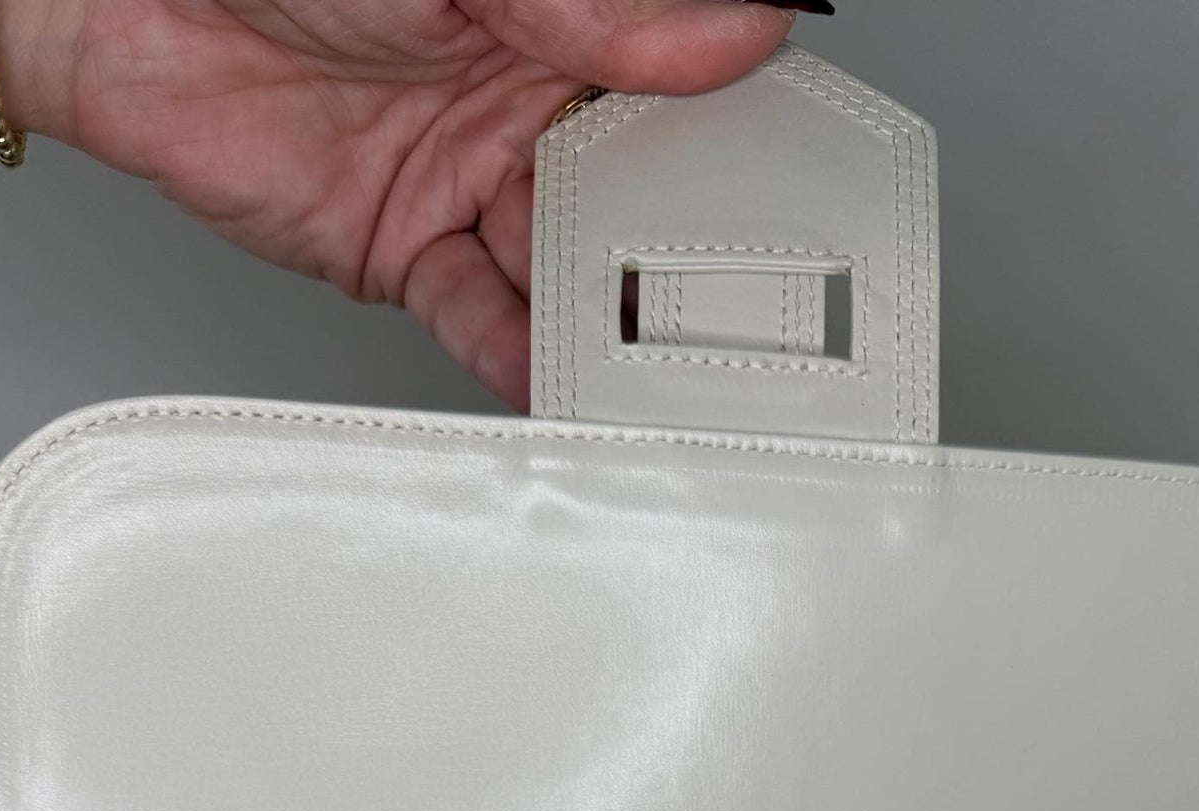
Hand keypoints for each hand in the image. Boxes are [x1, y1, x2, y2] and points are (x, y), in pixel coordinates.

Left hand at [0, 0, 802, 405]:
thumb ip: (594, 8)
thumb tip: (730, 26)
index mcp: (559, 11)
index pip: (679, 80)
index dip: (736, 134)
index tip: (794, 190)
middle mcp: (525, 97)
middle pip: (636, 193)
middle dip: (683, 251)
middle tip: (734, 305)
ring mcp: (469, 179)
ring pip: (566, 267)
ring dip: (611, 319)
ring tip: (659, 365)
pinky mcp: (404, 251)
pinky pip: (480, 319)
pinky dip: (521, 360)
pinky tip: (562, 386)